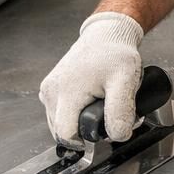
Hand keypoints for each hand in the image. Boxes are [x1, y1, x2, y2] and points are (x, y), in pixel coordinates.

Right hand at [39, 12, 144, 143]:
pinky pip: (59, 112)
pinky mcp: (50, 87)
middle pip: (62, 131)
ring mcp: (48, 89)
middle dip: (84, 130)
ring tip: (98, 103)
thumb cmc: (115, 53)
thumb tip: (118, 135)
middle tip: (105, 112)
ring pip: (60, 123)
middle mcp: (51, 91)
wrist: (107, 34)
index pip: (67, 135)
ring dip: (79, 122)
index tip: (104, 130)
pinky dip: (73, 112)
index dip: (87, 139)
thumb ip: (121, 110)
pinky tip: (89, 100)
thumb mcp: (125, 81)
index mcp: (66, 92)